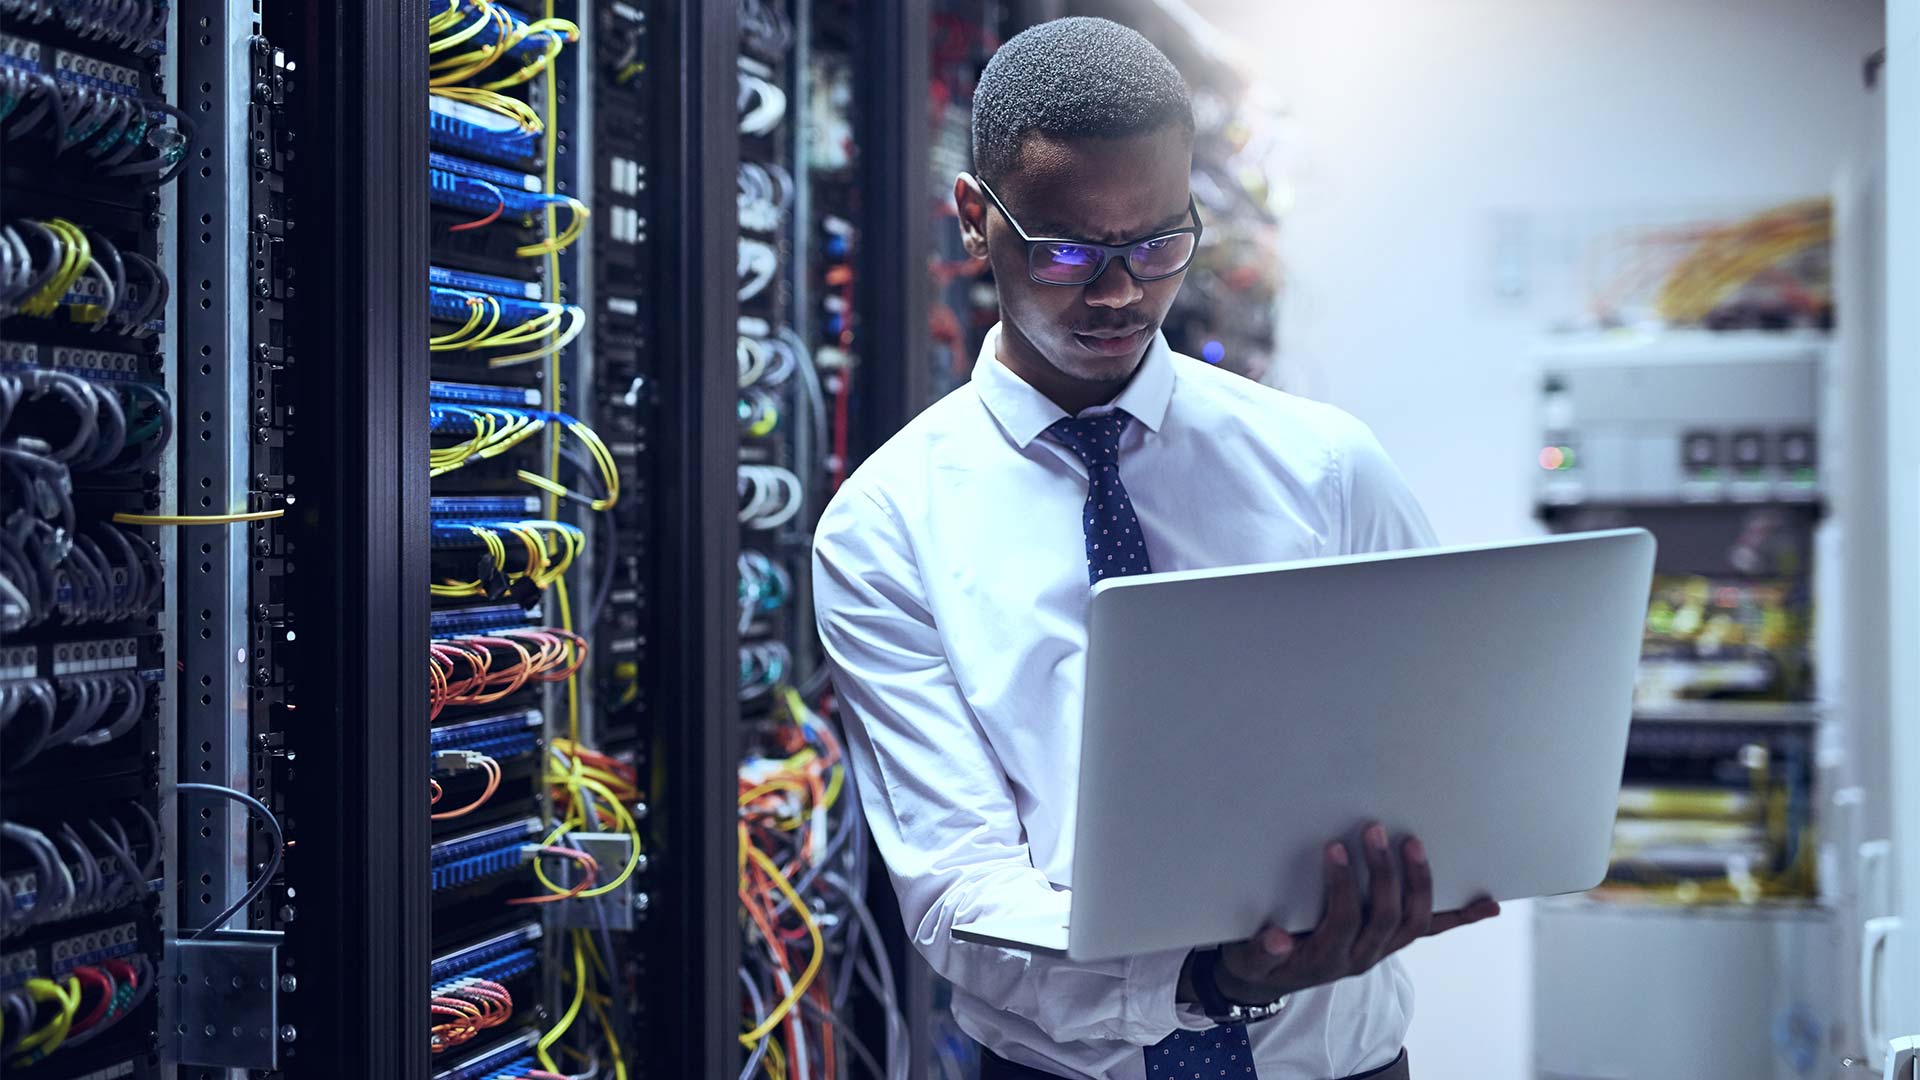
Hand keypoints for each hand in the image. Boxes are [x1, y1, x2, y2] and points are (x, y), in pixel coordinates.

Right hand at [1189, 824, 1500, 1004]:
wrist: (1271, 978)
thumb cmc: (1260, 959)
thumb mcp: (1249, 960)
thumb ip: (1260, 952)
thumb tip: (1275, 939)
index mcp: (1328, 957)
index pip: (1344, 919)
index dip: (1343, 885)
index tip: (1334, 847)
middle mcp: (1362, 956)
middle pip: (1386, 916)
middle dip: (1383, 872)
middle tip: (1374, 829)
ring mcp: (1382, 949)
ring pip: (1415, 921)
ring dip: (1419, 882)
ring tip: (1412, 843)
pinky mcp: (1392, 941)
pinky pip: (1432, 931)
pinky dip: (1461, 918)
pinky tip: (1487, 905)